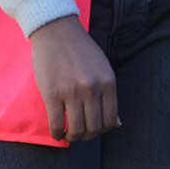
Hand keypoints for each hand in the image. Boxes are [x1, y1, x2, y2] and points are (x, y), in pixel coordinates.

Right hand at [29, 15, 118, 142]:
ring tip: (69, 134)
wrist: (57, 31)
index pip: (111, 120)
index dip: (103, 130)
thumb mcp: (103, 69)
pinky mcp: (52, 94)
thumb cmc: (81, 51)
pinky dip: (57, 134)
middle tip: (81, 134)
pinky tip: (57, 133)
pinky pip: (57, 123)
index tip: (95, 129)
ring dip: (73, 137)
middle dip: (88, 136)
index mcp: (108, 82)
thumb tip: (117, 124)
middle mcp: (93, 89)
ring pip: (76, 129)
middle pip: (94, 127)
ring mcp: (72, 92)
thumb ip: (109, 95)